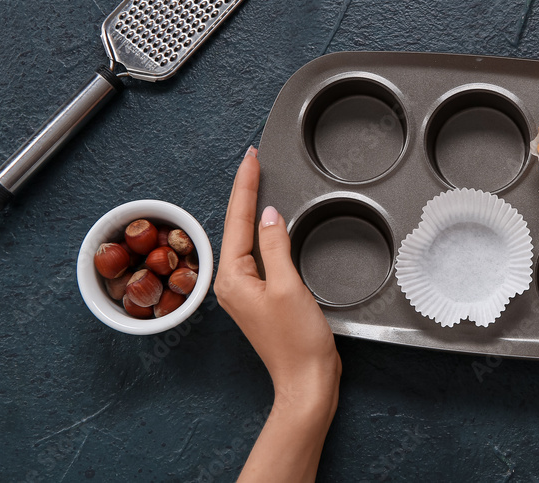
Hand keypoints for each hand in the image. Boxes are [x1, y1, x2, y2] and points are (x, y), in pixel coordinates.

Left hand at [215, 147, 340, 481]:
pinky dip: (260, 232)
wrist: (306, 381)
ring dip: (250, 210)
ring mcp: (245, 291)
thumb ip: (276, 246)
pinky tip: (267, 222)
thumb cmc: (297, 341)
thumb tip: (269, 214)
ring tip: (256, 181)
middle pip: (235, 226)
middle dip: (244, 192)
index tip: (251, 159)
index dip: (245, 186)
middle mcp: (232, 283)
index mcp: (233, 277)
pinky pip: (256, 254)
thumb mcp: (289, 286)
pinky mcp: (260, 297)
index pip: (237, 219)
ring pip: (244, 239)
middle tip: (252, 161)